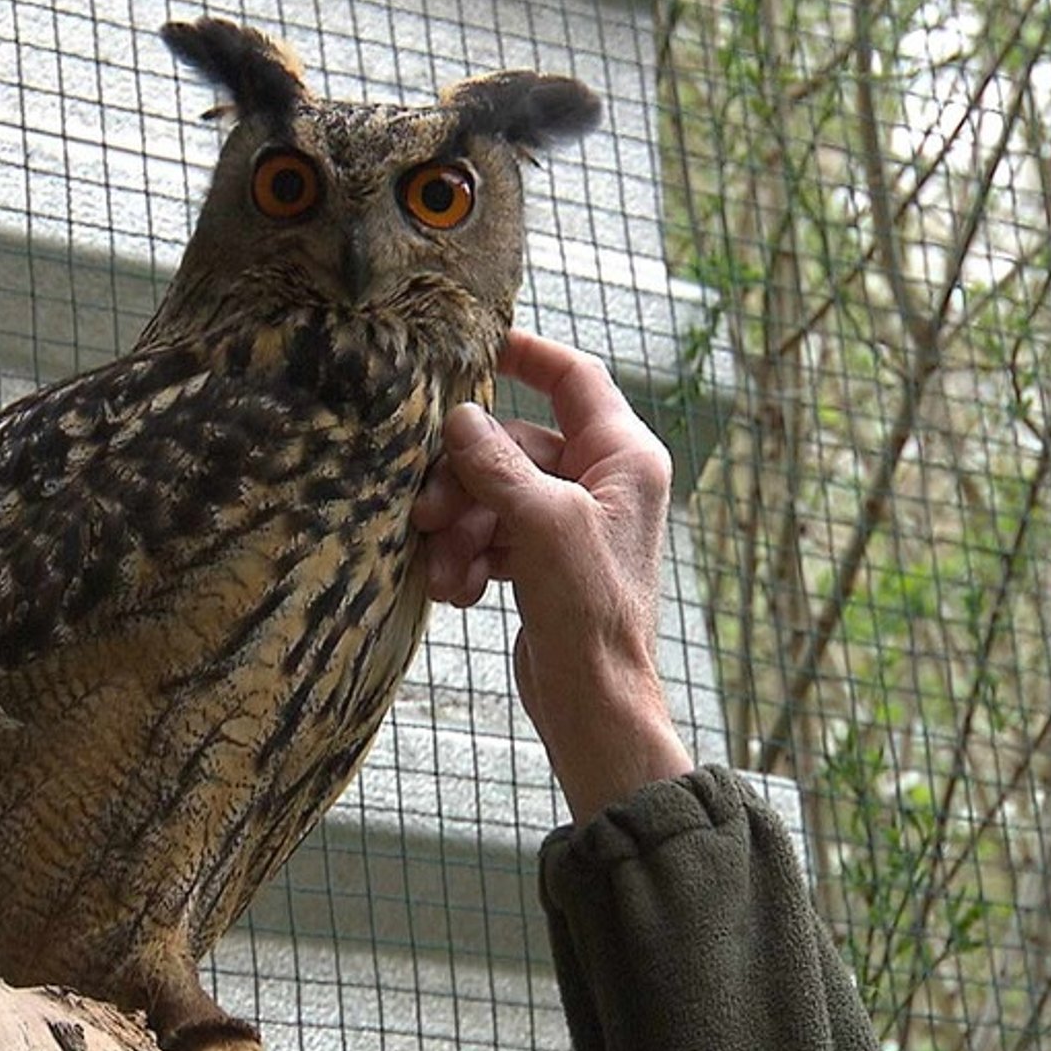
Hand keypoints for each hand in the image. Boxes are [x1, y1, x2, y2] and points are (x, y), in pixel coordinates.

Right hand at [413, 330, 692, 821]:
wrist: (596, 705)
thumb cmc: (591, 612)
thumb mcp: (543, 525)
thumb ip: (498, 465)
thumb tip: (461, 418)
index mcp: (625, 457)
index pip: (573, 378)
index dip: (525, 354)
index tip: (474, 345)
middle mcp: (604, 482)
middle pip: (515, 446)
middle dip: (465, 478)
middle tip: (425, 510)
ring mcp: (573, 523)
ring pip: (496, 495)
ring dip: (461, 528)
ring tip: (444, 569)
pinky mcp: (546, 563)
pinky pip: (494, 536)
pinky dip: (471, 558)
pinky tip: (460, 592)